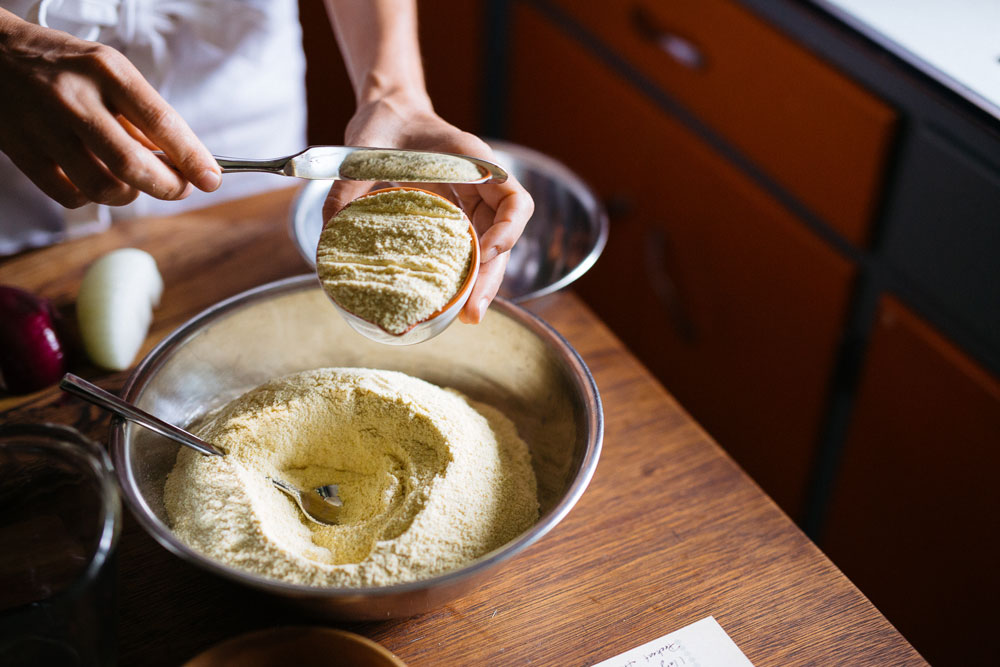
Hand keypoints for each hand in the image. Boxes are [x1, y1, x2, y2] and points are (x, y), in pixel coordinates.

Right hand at [0, 10, 219, 208]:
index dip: (192, 158)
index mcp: (106, 71)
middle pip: (132, 164)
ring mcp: (44, 127)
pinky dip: (93, 198)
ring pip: (103, 187)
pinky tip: (96, 180)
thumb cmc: (65, 66)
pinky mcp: (22, 151)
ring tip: (135, 182)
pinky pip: (71, 195)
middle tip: (180, 188)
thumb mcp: (110, 73)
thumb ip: (143, 116)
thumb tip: (183, 163)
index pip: (161, 123)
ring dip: (130, 195)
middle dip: (167, 186)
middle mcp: (75, 98)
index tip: (212, 179)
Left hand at [323, 95, 533, 323]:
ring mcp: (472, 203)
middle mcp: (482, 186)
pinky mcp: (456, 216)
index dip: (508, 231)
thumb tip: (328, 234)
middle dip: (492, 277)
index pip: (515, 201)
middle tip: (473, 312)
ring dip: (482, 283)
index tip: (484, 253)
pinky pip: (468, 248)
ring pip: (490, 249)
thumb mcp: (362, 151)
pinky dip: (464, 273)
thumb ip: (346, 187)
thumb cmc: (383, 124)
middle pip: (504, 236)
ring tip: (466, 317)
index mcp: (475, 161)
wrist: (387, 113)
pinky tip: (451, 299)